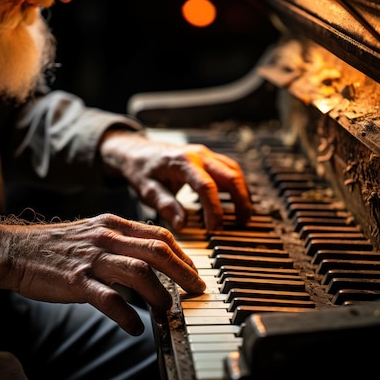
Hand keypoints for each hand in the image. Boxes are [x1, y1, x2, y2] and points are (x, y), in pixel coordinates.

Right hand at [0, 214, 204, 335]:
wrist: (15, 251)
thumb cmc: (56, 245)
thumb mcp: (92, 232)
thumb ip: (120, 240)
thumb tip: (150, 259)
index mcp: (113, 224)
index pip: (158, 235)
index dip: (182, 255)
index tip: (192, 272)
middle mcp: (106, 237)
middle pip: (157, 251)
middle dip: (183, 272)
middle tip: (196, 290)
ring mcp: (92, 259)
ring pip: (139, 272)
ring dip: (160, 294)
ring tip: (169, 311)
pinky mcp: (76, 281)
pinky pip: (109, 299)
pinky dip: (127, 315)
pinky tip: (136, 327)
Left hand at [100, 132, 252, 230]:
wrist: (136, 150)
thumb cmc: (140, 169)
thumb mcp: (147, 190)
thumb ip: (165, 205)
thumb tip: (182, 224)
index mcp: (182, 161)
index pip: (206, 186)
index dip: (214, 209)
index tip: (214, 228)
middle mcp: (198, 154)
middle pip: (230, 175)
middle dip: (240, 200)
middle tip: (241, 223)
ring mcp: (205, 154)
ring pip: (234, 170)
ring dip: (242, 192)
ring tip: (243, 215)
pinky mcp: (208, 158)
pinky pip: (229, 169)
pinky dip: (236, 185)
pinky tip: (237, 201)